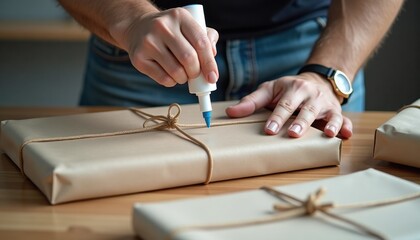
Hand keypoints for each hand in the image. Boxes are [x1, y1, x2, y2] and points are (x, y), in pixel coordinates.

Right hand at [122, 8, 218, 86]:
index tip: (213, 77)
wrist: (139, 28)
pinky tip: (170, 75)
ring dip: (184, 79)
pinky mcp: (139, 58)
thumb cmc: (172, 31)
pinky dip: (172, 82)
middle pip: (189, 59)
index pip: (201, 43)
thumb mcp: (189, 26)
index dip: (210, 63)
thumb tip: (213, 55)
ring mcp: (148, 42)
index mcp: (180, 16)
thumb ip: (207, 38)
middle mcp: (162, 26)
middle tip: (195, 74)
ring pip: (176, 72)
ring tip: (182, 74)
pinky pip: (163, 79)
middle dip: (196, 72)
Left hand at [225, 72, 352, 137]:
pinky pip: (344, 119)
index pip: (284, 104)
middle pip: (307, 110)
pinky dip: (346, 127)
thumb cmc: (287, 89)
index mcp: (294, 88)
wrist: (315, 81)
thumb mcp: (269, 90)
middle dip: (301, 122)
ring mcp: (326, 104)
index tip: (269, 130)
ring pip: (328, 115)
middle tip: (293, 134)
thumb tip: (230, 112)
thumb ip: (252, 101)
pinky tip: (345, 135)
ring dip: (328, 124)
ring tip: (326, 134)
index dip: (277, 117)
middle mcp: (311, 95)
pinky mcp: (336, 112)